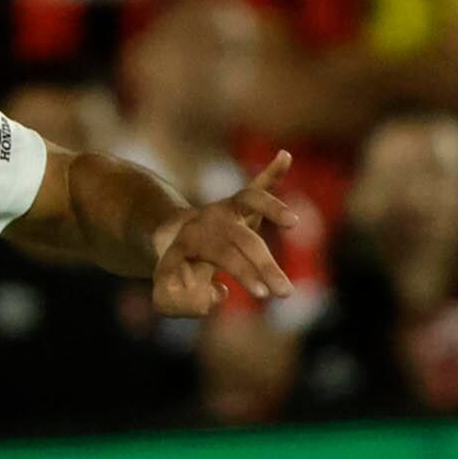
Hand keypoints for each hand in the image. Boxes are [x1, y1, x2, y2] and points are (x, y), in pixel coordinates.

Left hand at [153, 151, 301, 319]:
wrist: (169, 238)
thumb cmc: (175, 271)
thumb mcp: (166, 293)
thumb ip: (182, 302)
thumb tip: (217, 294)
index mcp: (190, 241)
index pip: (223, 256)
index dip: (243, 272)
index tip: (260, 293)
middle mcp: (210, 220)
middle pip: (244, 240)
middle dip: (265, 265)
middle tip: (284, 292)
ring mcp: (226, 208)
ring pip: (252, 204)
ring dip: (274, 210)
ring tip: (292, 223)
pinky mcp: (241, 203)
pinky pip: (258, 184)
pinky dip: (272, 170)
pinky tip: (284, 156)